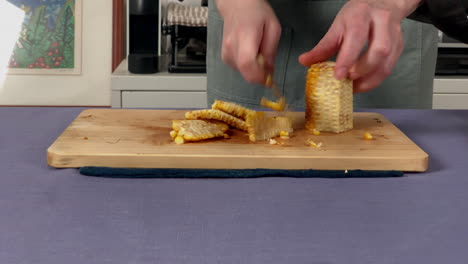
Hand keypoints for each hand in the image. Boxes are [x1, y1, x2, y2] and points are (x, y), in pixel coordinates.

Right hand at [216, 0, 280, 83]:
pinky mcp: (224, 56)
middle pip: (245, 72)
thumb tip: (269, 72)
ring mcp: (225, 52)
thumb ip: (270, 51)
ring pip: (242, 73)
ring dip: (253, 69)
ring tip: (258, 53)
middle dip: (259, 74)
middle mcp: (231, 46)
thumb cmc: (256, 12)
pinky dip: (247, 66)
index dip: (258, 76)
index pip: (247, 64)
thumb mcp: (273, 28)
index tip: (268, 78)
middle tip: (267, 65)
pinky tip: (250, 54)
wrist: (236, 5)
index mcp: (245, 36)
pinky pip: (238, 69)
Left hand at [298, 0, 421, 92]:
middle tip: (347, 80)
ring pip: (387, 60)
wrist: (383, 2)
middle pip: (379, 50)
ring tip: (355, 86)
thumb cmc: (357, 16)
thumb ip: (323, 47)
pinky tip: (364, 83)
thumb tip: (304, 61)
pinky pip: (390, 66)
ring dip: (371, 79)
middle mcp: (381, 22)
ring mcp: (394, 33)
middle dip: (362, 70)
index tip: (338, 75)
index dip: (348, 58)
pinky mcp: (399, 45)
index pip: (356, 37)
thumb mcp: (338, 26)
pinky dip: (376, 78)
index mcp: (361, 15)